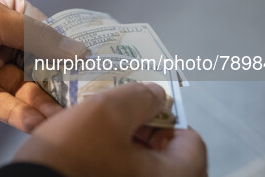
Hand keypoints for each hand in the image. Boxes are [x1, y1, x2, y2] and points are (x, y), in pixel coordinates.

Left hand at [0, 0, 87, 131]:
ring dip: (42, 104)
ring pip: (25, 90)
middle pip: (41, 66)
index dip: (68, 52)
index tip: (91, 70)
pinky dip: (20, 115)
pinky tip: (37, 122)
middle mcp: (7, 43)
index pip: (48, 35)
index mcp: (12, 15)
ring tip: (61, 118)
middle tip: (80, 102)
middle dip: (58, 84)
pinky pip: (5, 105)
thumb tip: (79, 50)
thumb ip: (35, 36)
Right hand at [14, 82, 206, 176]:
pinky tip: (81, 143)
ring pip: (136, 163)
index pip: (191, 139)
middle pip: (164, 152)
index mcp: (173, 176)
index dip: (167, 114)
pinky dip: (104, 157)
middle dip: (139, 125)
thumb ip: (140, 97)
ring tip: (94, 123)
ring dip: (118, 140)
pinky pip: (114, 172)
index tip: (143, 102)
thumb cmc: (73, 158)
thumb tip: (157, 95)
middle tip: (116, 110)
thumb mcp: (107, 113)